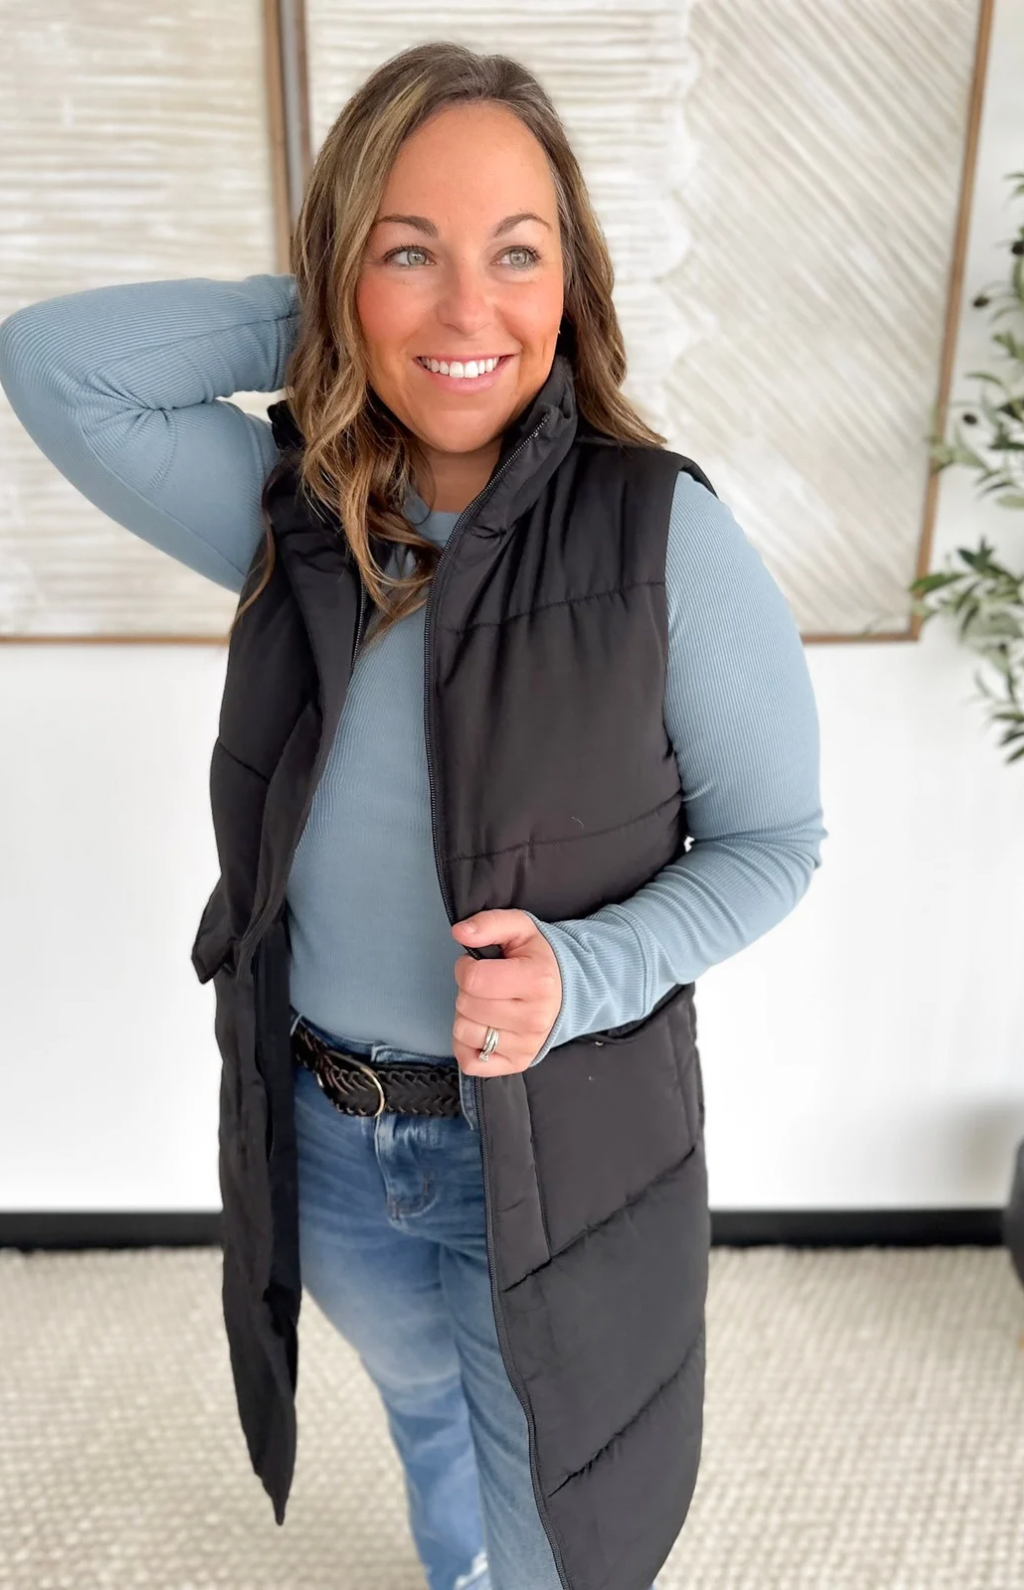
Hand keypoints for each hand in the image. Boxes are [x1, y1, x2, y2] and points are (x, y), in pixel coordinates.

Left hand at [450, 909, 561, 1073]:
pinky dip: (467, 1045)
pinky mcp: (517, 1064)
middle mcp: (534, 1018)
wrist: (568, 989)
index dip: (465, 967)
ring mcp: (526, 1046)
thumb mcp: (520, 928)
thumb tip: (460, 933)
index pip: (473, 979)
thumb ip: (488, 923)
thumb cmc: (538, 959)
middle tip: (487, 986)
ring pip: (463, 1032)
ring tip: (487, 1004)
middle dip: (468, 991)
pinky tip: (482, 1028)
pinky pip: (470, 1061)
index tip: (477, 964)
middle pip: (466, 1005)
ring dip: (467, 1016)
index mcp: (537, 981)